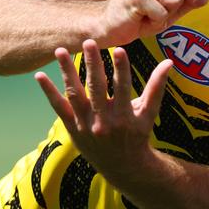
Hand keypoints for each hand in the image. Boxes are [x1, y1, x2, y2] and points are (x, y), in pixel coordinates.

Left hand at [35, 40, 173, 178]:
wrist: (122, 166)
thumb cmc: (138, 134)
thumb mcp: (150, 112)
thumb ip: (157, 86)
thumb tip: (169, 62)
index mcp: (125, 116)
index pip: (123, 88)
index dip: (121, 69)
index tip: (119, 49)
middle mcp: (103, 121)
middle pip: (96, 88)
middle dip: (92, 64)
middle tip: (88, 42)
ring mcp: (85, 125)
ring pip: (74, 94)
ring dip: (66, 72)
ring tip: (60, 51)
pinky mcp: (72, 129)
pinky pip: (59, 108)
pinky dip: (49, 92)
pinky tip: (40, 76)